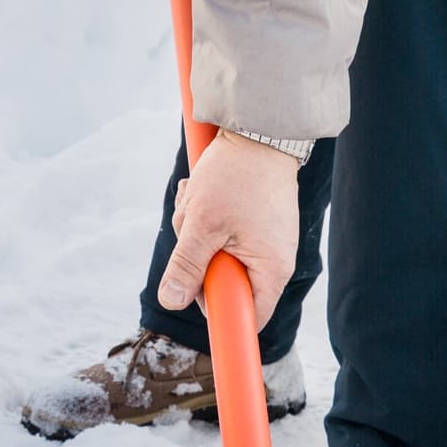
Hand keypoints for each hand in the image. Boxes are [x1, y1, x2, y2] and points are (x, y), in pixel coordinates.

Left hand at [157, 130, 299, 331]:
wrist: (260, 130)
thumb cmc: (237, 175)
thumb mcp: (202, 223)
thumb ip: (187, 266)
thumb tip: (171, 300)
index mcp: (271, 270)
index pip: (248, 317)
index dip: (218, 310)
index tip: (195, 288)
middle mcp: (276, 262)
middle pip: (226, 284)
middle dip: (200, 260)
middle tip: (195, 228)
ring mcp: (267, 242)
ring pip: (220, 256)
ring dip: (199, 234)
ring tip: (201, 203)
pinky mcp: (258, 225)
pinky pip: (225, 236)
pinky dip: (208, 220)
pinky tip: (206, 196)